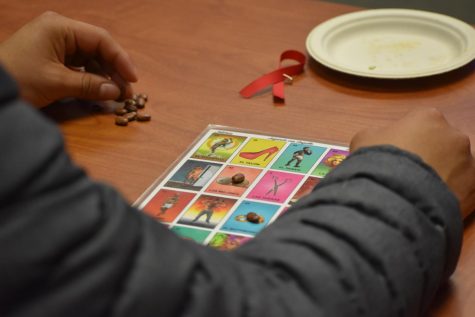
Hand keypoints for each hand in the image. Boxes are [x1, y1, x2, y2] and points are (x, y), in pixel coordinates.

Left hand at [0, 11, 137, 106]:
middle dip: (114, 70)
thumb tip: (116, 92)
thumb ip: (90, 86)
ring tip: (117, 95)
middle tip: (128, 93)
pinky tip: (100, 91)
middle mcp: (59, 31)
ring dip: (104, 76)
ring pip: (90, 58)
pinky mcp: (52, 57)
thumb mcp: (57, 83)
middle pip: (97, 48)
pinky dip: (91, 78)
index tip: (133, 80)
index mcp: (60, 27)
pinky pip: (79, 65)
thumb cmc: (19, 79)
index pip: (100, 39)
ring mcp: (55, 43)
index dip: (120, 60)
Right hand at [350, 108, 474, 218]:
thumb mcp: (363, 140)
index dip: (406, 139)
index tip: (396, 153)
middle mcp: (454, 135)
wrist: (393, 198)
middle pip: (441, 143)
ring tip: (418, 192)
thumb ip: (378, 135)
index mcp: (428, 117)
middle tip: (408, 173)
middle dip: (429, 155)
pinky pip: (462, 190)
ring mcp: (468, 163)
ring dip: (441, 174)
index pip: (419, 123)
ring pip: (455, 166)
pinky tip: (430, 202)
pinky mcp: (474, 190)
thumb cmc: (377, 162)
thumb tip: (382, 142)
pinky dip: (450, 195)